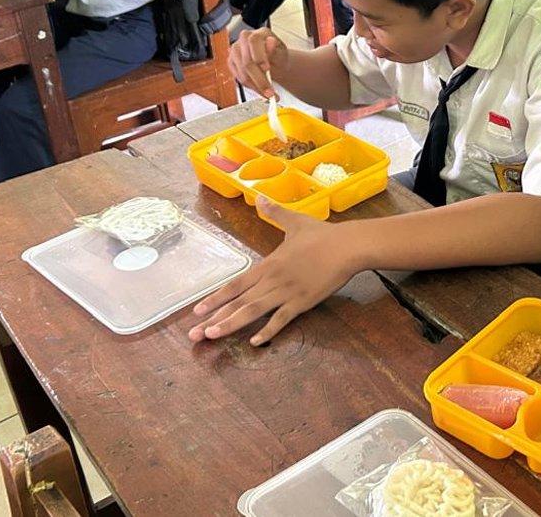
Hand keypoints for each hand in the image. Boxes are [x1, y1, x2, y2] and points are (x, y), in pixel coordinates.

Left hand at [188, 199, 359, 345]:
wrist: (347, 246)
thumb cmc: (322, 234)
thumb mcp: (295, 221)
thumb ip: (275, 213)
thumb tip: (259, 197)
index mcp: (268, 264)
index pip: (236, 284)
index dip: (216, 298)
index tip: (196, 310)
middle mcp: (272, 279)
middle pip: (238, 301)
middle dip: (214, 318)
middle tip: (193, 334)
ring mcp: (287, 292)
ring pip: (254, 311)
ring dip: (231, 324)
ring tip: (212, 335)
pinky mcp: (303, 302)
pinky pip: (282, 319)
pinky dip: (268, 331)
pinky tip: (255, 342)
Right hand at [228, 27, 286, 98]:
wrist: (274, 62)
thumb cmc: (278, 56)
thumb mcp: (282, 53)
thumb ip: (275, 49)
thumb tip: (271, 42)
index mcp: (259, 33)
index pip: (253, 41)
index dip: (259, 55)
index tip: (266, 68)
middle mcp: (244, 40)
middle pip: (247, 61)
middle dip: (259, 79)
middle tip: (270, 91)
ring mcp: (236, 50)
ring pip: (242, 72)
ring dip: (255, 86)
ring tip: (267, 93)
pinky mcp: (232, 62)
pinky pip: (238, 77)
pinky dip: (250, 86)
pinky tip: (259, 88)